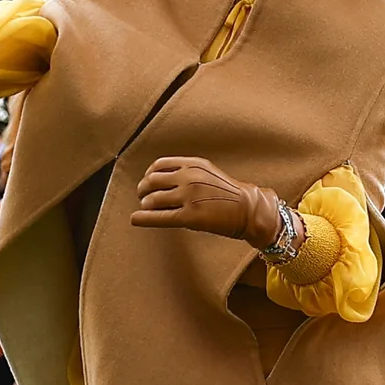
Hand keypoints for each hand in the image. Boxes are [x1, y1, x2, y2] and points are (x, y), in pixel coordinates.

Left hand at [129, 156, 271, 242]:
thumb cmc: (228, 193)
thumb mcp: (207, 172)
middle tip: (142, 197)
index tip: (148, 182)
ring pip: (152, 199)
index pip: (159, 165)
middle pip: (152, 181)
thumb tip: (159, 179)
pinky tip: (135, 219)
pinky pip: (159, 217)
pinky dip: (143, 218)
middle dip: (142, 190)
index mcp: (193, 164)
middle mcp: (189, 177)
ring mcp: (189, 197)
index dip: (148, 175)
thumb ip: (186, 172)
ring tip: (146, 209)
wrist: (248, 209)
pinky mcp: (189, 216)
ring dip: (145, 204)